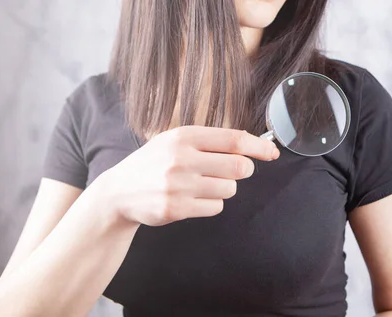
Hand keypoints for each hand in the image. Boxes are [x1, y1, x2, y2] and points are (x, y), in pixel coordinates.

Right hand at [94, 126, 279, 225]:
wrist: (119, 191)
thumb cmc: (155, 163)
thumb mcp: (176, 141)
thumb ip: (210, 142)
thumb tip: (252, 147)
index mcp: (184, 136)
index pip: (234, 139)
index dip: (259, 146)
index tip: (272, 152)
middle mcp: (181, 158)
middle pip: (239, 166)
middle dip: (243, 170)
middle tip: (232, 171)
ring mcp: (178, 185)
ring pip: (229, 189)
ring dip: (223, 188)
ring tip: (201, 185)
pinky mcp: (176, 208)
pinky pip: (215, 208)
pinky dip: (211, 204)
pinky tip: (192, 198)